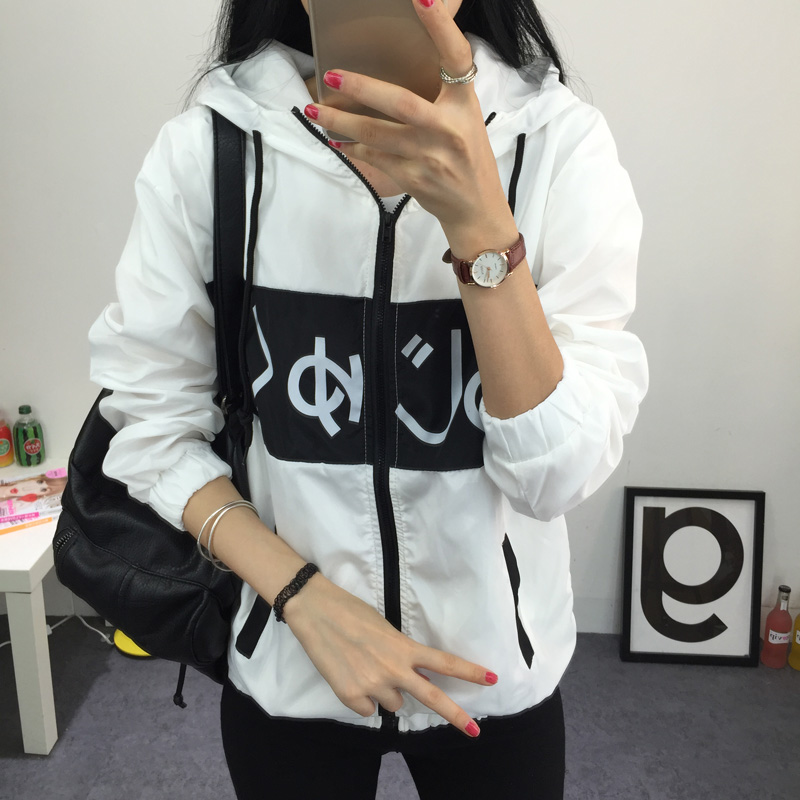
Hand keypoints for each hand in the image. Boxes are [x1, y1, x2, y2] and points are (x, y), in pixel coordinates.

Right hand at [283, 573, 497, 736]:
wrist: (315, 611)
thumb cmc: (350, 611)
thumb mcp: (383, 629)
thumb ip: (400, 653)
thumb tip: (409, 678)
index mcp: (403, 647)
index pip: (443, 662)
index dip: (469, 671)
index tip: (492, 678)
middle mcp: (393, 669)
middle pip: (431, 697)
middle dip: (455, 715)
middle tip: (475, 732)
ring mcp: (372, 685)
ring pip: (393, 704)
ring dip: (386, 693)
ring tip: (366, 667)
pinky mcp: (350, 697)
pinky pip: (367, 709)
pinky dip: (362, 698)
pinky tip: (350, 676)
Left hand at [303, 0, 513, 240]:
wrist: (476, 208)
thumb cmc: (467, 157)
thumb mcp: (466, 117)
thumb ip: (442, 91)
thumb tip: (401, 61)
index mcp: (465, 103)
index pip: (455, 57)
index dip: (440, 26)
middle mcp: (449, 128)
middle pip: (400, 102)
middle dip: (362, 87)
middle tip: (331, 73)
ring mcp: (430, 156)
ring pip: (377, 134)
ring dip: (342, 121)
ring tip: (316, 111)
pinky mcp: (414, 178)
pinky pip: (375, 158)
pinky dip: (352, 147)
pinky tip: (336, 139)